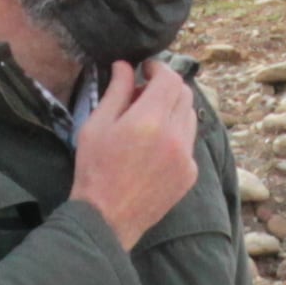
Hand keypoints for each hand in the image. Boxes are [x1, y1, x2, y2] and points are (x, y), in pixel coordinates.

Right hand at [72, 61, 200, 245]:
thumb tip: (125, 66)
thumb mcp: (97, 125)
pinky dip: (176, 134)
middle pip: (184, 94)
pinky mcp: (189, 174)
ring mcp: (186, 157)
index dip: (159, 68)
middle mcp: (175, 136)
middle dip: (166, 87)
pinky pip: (189, 142)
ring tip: (149, 120)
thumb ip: (116, 92)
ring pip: (190, 117)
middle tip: (144, 94)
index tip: (146, 69)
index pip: (169, 79)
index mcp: (150, 121)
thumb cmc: (95, 170)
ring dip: (173, 109)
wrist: (107, 218)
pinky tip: (154, 147)